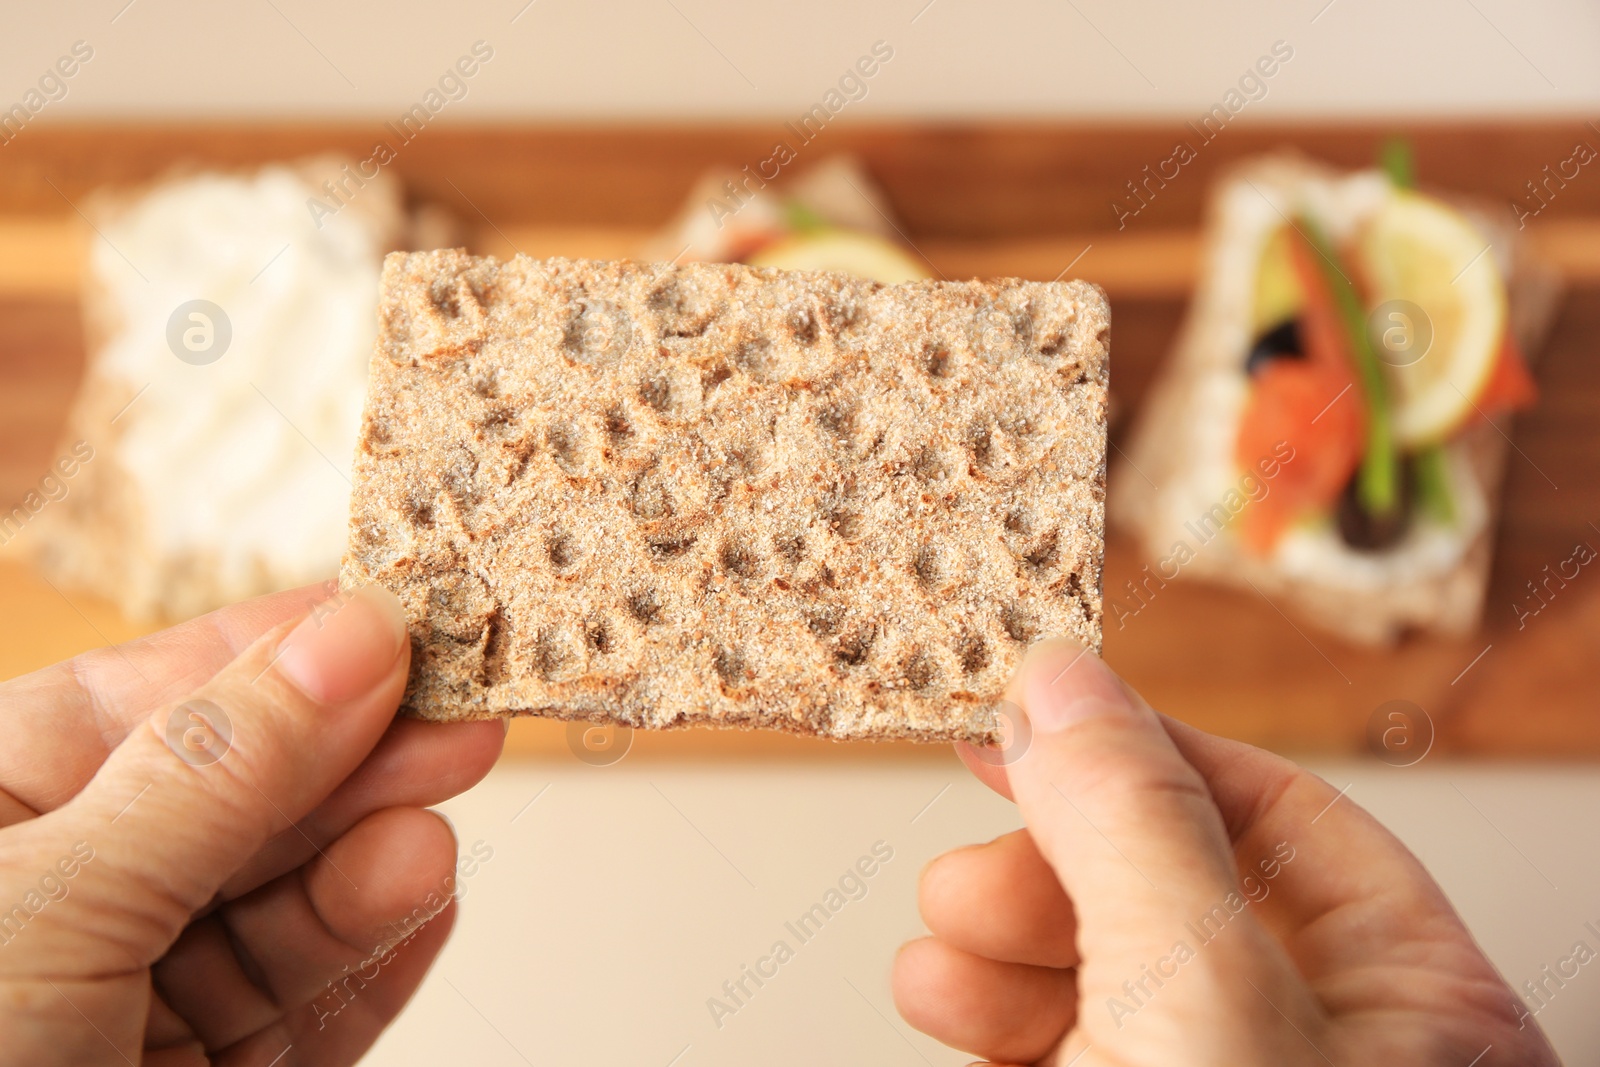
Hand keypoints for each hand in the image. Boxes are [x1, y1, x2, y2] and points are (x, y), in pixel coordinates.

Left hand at [0, 583, 504, 1064]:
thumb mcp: (50, 902)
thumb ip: (216, 770)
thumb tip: (348, 638)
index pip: (159, 693)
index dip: (287, 650)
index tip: (407, 619)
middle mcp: (59, 895)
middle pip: (242, 795)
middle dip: (351, 757)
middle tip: (462, 715)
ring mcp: (128, 1000)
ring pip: (281, 904)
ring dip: (365, 864)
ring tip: (432, 830)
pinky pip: (301, 1009)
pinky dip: (367, 960)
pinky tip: (421, 900)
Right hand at [892, 638, 1558, 1065]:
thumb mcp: (1196, 997)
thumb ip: (1135, 826)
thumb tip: (1067, 683)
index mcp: (1423, 1011)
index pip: (1285, 818)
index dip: (1150, 750)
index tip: (1040, 711)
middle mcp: (1331, 1052)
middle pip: (1174, 886)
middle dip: (1053, 853)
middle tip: (979, 827)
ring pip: (1102, 968)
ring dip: (1001, 933)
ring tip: (943, 931)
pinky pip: (1060, 1039)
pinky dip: (990, 1009)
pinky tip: (941, 992)